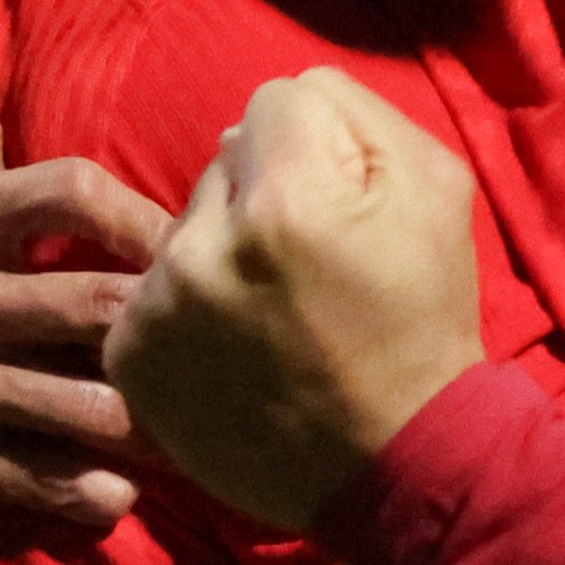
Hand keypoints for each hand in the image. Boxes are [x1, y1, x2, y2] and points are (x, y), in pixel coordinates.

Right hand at [0, 115, 167, 530]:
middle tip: (222, 341)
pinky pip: (22, 475)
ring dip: (148, 421)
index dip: (142, 215)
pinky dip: (83, 491)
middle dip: (170, 324)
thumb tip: (3, 135)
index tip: (184, 244)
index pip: (67, 191)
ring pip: (76, 402)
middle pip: (95, 302)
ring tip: (195, 432)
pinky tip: (119, 495)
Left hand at [105, 69, 484, 530]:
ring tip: (270, 316)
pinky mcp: (130, 356)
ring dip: (217, 257)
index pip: (272, 103)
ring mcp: (159, 305)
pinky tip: (232, 351)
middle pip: (220, 166)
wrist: (398, 462)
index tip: (337, 206)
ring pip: (182, 229)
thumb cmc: (424, 319)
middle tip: (305, 270)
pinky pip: (149, 294)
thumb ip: (354, 112)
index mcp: (287, 196)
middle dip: (258, 200)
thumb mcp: (434, 187)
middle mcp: (205, 245)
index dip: (312, 148)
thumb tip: (278, 106)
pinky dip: (183, 315)